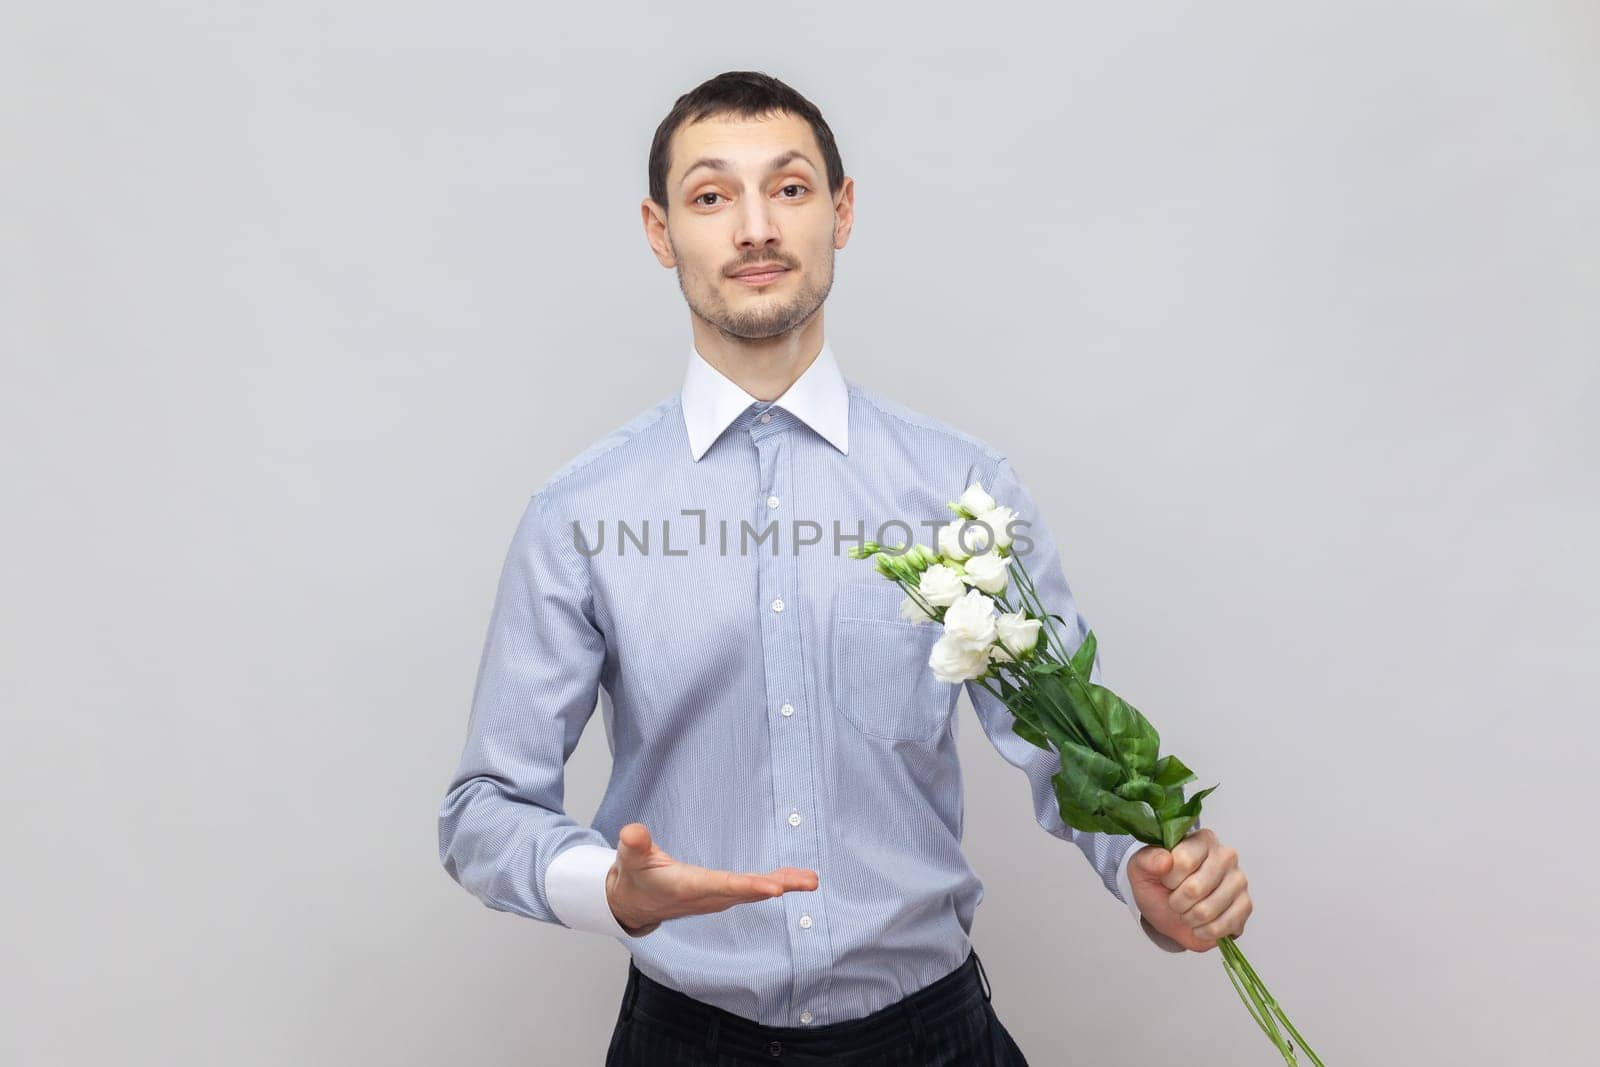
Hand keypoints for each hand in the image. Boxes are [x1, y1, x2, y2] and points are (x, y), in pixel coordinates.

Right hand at [605, 822, 818, 936]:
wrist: (634, 903)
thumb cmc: (634, 877)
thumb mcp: (628, 859)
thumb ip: (633, 845)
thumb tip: (632, 832)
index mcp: (687, 887)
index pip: (722, 886)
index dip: (748, 887)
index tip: (774, 889)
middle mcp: (708, 897)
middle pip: (748, 891)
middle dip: (779, 886)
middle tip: (808, 882)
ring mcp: (717, 898)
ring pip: (755, 891)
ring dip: (784, 884)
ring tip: (811, 880)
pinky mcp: (722, 894)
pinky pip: (753, 888)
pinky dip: (776, 882)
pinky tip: (795, 877)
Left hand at [1128, 827, 1251, 951]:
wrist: (1169, 910)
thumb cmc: (1158, 884)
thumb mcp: (1141, 869)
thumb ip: (1147, 860)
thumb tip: (1165, 860)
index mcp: (1201, 839)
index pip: (1183, 862)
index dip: (1168, 879)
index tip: (1165, 880)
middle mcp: (1226, 855)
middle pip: (1195, 888)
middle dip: (1177, 902)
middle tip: (1175, 898)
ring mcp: (1239, 880)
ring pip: (1207, 911)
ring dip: (1189, 918)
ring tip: (1187, 910)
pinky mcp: (1246, 905)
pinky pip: (1222, 926)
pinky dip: (1204, 931)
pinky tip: (1200, 923)